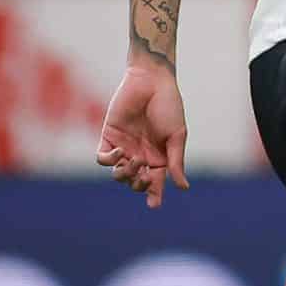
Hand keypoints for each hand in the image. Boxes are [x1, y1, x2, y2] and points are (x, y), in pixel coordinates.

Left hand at [96, 63, 189, 209]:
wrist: (152, 80)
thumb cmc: (169, 106)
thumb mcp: (177, 135)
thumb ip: (175, 162)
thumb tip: (183, 187)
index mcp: (159, 157)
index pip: (154, 184)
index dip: (154, 196)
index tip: (154, 205)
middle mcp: (141, 155)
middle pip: (134, 183)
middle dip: (139, 185)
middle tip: (146, 176)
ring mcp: (124, 147)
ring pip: (118, 174)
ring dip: (126, 174)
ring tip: (135, 160)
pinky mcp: (109, 136)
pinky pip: (102, 158)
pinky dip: (109, 160)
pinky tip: (120, 152)